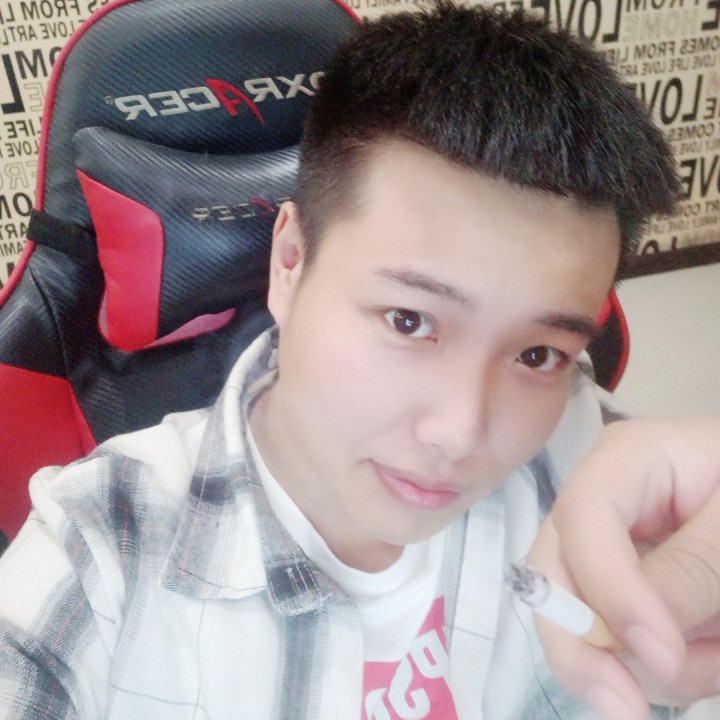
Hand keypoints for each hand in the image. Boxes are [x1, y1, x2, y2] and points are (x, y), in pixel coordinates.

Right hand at [529, 416, 719, 718]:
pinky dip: (667, 672)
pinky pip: (619, 648)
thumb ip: (694, 568)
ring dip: (649, 667)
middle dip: (583, 646)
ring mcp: (606, 554)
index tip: (662, 654)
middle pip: (553, 575)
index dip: (608, 586)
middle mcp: (598, 509)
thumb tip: (640, 644)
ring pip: (582, 625)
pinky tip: (713, 654)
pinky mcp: (624, 595)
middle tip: (626, 708)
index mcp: (623, 462)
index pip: (582, 516)